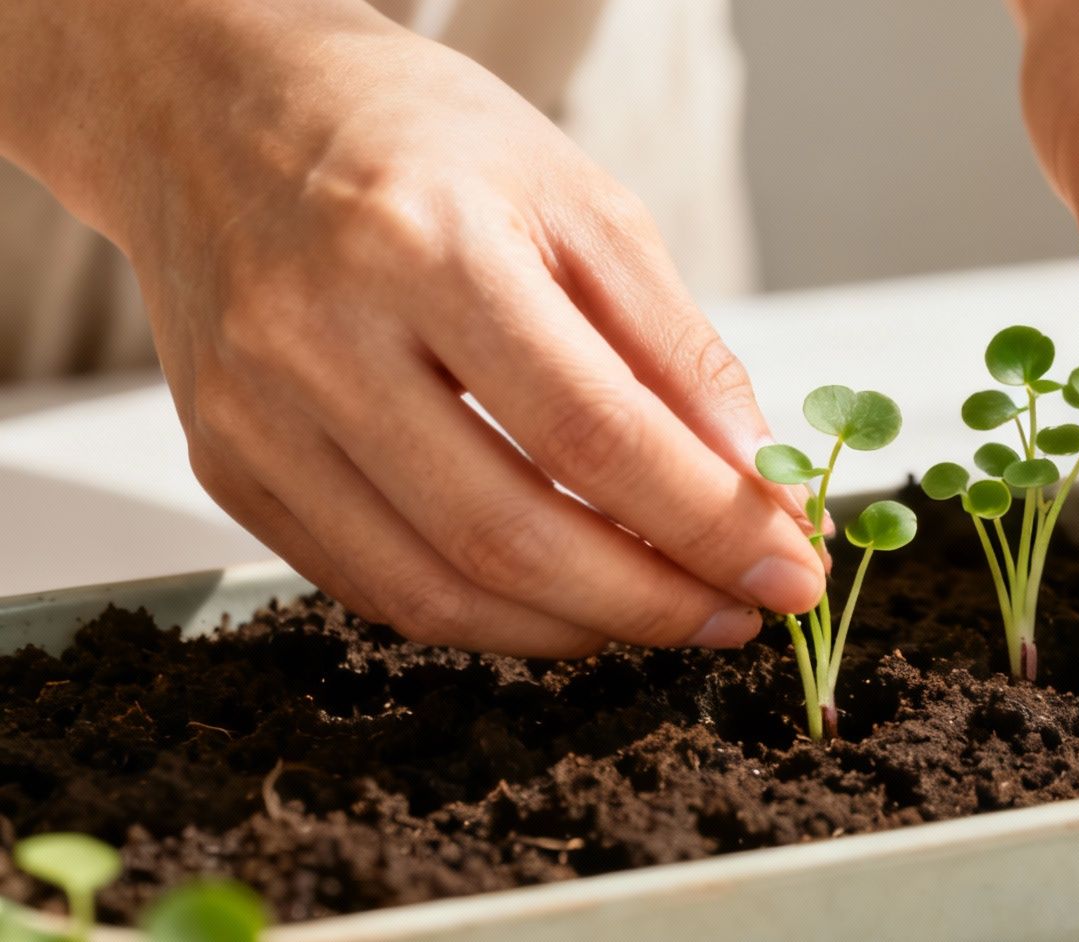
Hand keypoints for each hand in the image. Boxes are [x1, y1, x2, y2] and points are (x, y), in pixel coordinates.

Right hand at [5, 0, 824, 655]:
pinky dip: (487, 616)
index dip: (708, 522)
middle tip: (738, 613)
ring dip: (577, 628)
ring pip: (436, 590)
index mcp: (421, 245)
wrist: (220, 106)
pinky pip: (373, 588)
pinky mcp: (226, 466)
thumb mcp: (581, 204)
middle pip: (510, 534)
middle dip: (653, 600)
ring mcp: (255, 414)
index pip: (594, 434)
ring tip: (666, 611)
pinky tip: (563, 599)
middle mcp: (316, 337)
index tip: (789, 567)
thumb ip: (677, 352)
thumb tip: (758, 483)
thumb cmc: (415, 139)